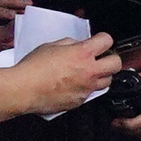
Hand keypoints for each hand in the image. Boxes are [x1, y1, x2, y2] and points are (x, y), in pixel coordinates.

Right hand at [6, 35, 121, 119]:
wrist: (23, 89)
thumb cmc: (33, 68)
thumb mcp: (51, 46)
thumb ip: (70, 44)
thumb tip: (77, 45)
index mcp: (82, 53)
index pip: (107, 40)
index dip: (103, 39)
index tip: (100, 41)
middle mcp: (88, 71)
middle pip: (116, 64)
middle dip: (111, 59)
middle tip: (102, 58)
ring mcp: (86, 88)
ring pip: (107, 82)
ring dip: (101, 76)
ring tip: (89, 73)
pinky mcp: (80, 101)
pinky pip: (91, 94)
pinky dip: (86, 89)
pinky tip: (75, 85)